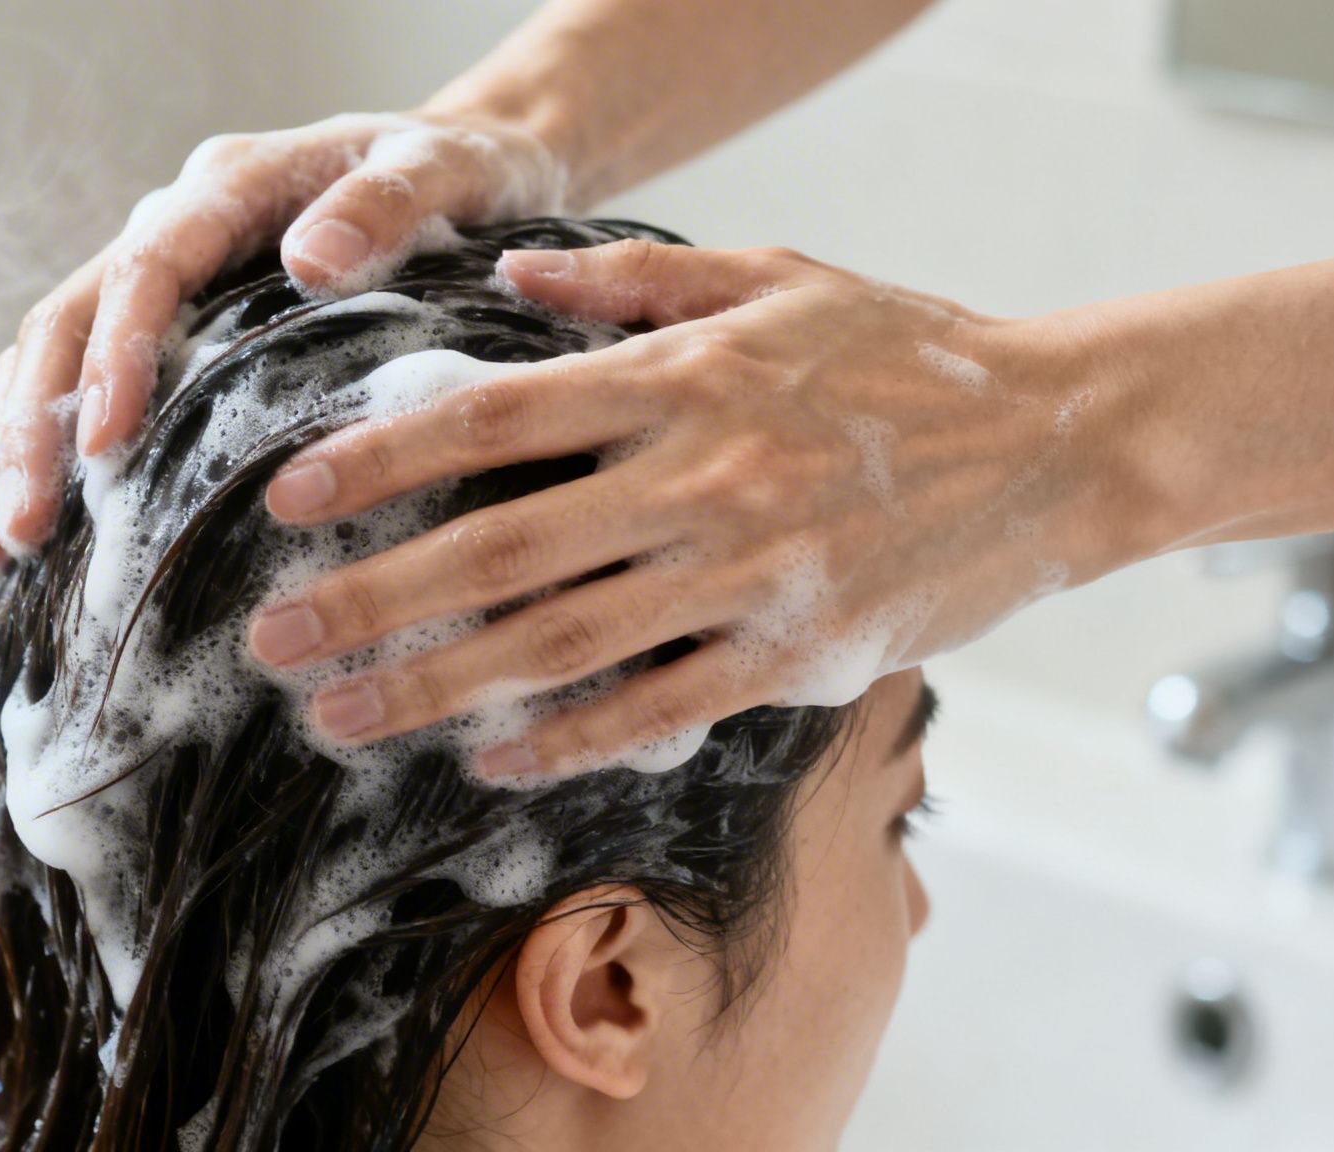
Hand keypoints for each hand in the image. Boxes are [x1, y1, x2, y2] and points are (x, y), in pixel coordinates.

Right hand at [0, 111, 567, 563]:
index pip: (148, 267)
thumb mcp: (445, 173)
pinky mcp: (169, 330)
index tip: (104, 445)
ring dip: (13, 449)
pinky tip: (24, 534)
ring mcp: (165, 280)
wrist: (474, 170)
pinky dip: (42, 452)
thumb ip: (386, 205)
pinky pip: (80, 385)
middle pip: (67, 321)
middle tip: (17, 532)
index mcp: (232, 188)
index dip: (116, 355)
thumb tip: (310, 260)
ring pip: (52, 358)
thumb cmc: (463, 176)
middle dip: (31, 428)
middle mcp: (179, 228)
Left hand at [248, 239, 1130, 777]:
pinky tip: (490, 757)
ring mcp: (749, 577)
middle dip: (372, 598)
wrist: (1061, 443)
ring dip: (438, 686)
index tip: (289, 496)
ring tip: (340, 714)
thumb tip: (514, 271)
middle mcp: (701, 480)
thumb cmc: (908, 352)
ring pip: (561, 645)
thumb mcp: (776, 276)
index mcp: (682, 381)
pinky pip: (660, 707)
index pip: (496, 421)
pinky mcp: (797, 654)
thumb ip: (635, 278)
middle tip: (273, 636)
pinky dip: (569, 738)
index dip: (383, 459)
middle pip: (501, 549)